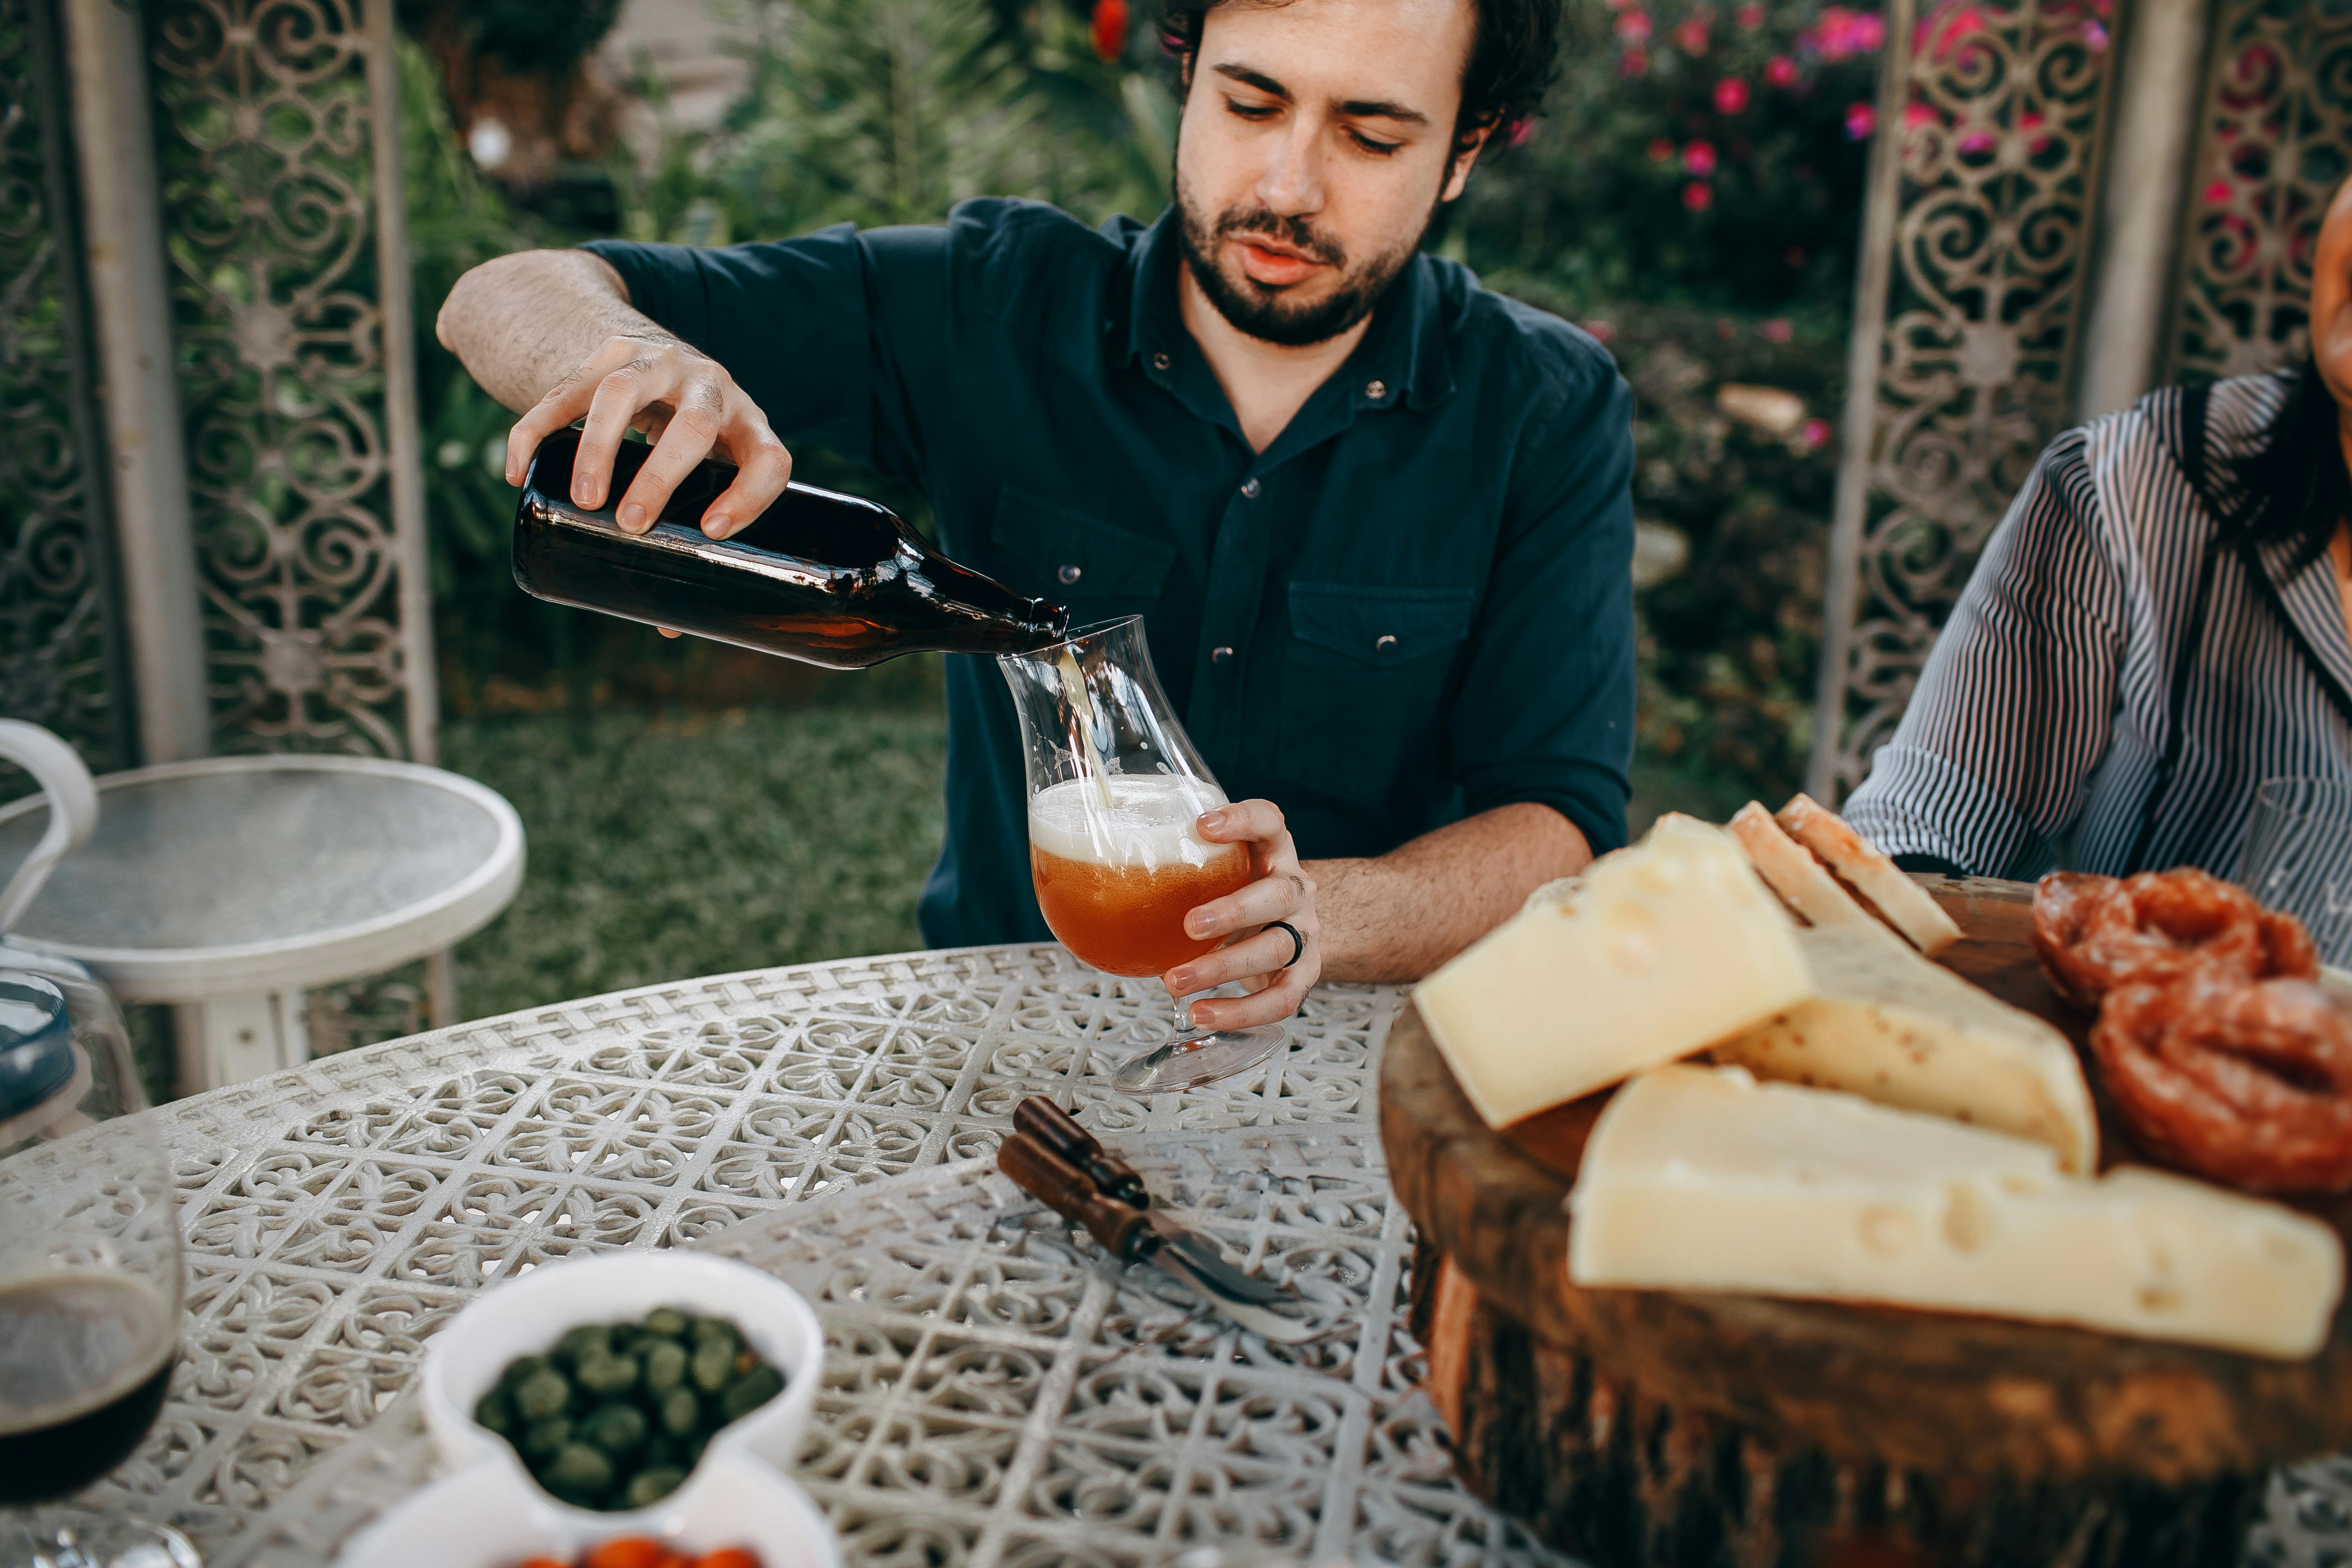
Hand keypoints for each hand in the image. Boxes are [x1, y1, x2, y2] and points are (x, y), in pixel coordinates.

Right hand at [503, 332, 792, 540]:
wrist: (653, 357)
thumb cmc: (689, 440)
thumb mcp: (703, 472)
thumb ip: (687, 531)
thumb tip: (668, 626)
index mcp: (747, 425)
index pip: (769, 459)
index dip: (750, 496)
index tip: (711, 531)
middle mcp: (709, 387)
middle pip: (693, 425)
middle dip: (661, 477)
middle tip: (631, 522)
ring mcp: (658, 361)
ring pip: (624, 392)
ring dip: (599, 448)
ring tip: (584, 501)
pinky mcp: (605, 353)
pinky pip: (564, 390)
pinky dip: (534, 431)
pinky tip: (516, 471)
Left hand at [1162, 799, 1318, 1029]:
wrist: (1289, 925)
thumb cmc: (1240, 892)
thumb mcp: (1220, 871)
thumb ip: (1178, 869)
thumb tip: (1089, 883)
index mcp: (1274, 852)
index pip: (1270, 822)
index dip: (1242, 820)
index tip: (1202, 825)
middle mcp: (1297, 888)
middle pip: (1278, 894)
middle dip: (1234, 912)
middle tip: (1189, 925)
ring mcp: (1306, 931)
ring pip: (1277, 948)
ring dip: (1224, 967)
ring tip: (1176, 982)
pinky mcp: (1307, 973)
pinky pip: (1282, 998)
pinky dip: (1242, 1012)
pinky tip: (1202, 1014)